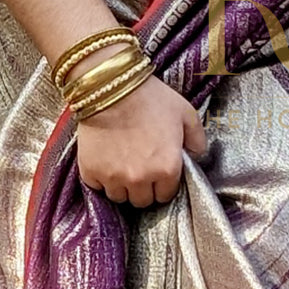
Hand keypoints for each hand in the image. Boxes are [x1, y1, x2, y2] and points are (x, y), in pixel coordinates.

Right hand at [77, 72, 206, 206]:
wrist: (110, 86)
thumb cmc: (150, 98)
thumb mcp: (185, 113)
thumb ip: (197, 138)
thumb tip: (197, 154)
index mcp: (167, 169)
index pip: (166, 195)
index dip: (163, 184)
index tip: (158, 173)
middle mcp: (141, 179)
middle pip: (142, 201)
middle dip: (143, 188)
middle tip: (140, 168)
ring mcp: (114, 178)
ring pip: (119, 197)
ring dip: (121, 186)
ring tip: (121, 165)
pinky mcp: (90, 172)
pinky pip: (97, 187)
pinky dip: (100, 178)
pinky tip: (104, 161)